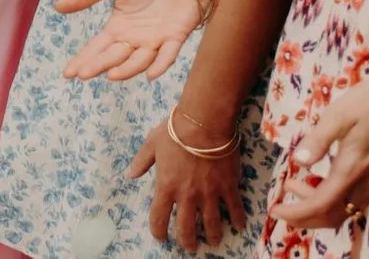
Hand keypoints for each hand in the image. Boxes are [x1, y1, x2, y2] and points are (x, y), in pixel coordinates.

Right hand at [54, 0, 207, 81]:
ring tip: (111, 74)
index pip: (97, 47)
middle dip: (99, 65)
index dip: (84, 59)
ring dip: (126, 69)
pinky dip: (160, 65)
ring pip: (139, 60)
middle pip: (114, 56)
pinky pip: (168, 55)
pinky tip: (151, 74)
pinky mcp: (176, 37)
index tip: (68, 73)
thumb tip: (56, 6)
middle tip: (83, 74)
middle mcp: (135, 39)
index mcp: (119, 27)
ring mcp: (156, 40)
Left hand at [128, 118, 246, 252]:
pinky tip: (238, 226)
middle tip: (190, 247)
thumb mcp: (151, 144)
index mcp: (166, 186)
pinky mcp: (228, 187)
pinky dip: (237, 219)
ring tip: (213, 242)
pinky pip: (234, 208)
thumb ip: (141, 162)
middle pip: (186, 228)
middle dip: (187, 241)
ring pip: (212, 224)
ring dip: (213, 236)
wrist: (204, 122)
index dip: (158, 231)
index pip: (159, 217)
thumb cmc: (175, 131)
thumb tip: (129, 175)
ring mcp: (209, 193)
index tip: (161, 237)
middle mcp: (187, 195)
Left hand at [273, 70, 368, 227]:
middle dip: (305, 216)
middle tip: (283, 200)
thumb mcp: (339, 114)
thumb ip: (317, 140)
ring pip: (348, 210)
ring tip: (298, 183)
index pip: (320, 206)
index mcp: (352, 169)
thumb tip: (297, 162)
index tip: (275, 210)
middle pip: (334, 216)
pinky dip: (338, 199)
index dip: (296, 214)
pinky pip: (360, 200)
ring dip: (320, 205)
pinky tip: (326, 178)